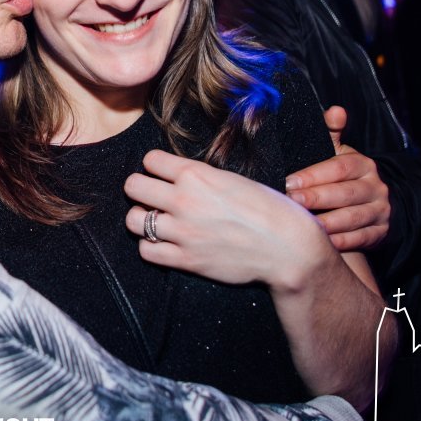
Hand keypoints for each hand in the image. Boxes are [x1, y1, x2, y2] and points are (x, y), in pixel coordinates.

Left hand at [124, 149, 334, 290]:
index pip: (150, 160)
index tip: (162, 174)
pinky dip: (151, 246)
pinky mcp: (186, 259)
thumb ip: (200, 177)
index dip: (155, 166)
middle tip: (152, 196)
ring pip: (132, 220)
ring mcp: (182, 232)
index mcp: (197, 174)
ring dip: (140, 218)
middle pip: (132, 186)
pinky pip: (146, 251)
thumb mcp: (233, 179)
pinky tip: (164, 242)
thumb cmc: (268, 208)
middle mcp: (184, 200)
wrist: (287, 246)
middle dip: (140, 189)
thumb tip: (175, 176)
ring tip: (156, 219)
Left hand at [284, 105, 390, 251]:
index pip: (339, 168)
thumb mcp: (338, 152)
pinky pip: (360, 239)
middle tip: (292, 202)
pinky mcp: (380, 233)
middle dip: (317, 198)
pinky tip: (322, 243)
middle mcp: (375, 187)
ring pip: (353, 218)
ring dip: (327, 223)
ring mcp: (380, 211)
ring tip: (305, 226)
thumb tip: (335, 110)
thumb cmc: (343, 176)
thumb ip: (331, 132)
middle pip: (345, 194)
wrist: (373, 203)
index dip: (313, 175)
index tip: (288, 182)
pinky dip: (341, 242)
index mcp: (363, 164)